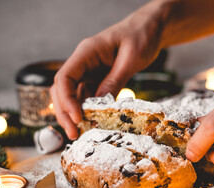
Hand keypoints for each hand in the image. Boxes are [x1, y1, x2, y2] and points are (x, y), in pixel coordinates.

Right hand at [50, 3, 163, 139]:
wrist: (150, 29)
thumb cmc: (141, 36)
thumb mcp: (131, 59)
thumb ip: (115, 80)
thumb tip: (100, 103)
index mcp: (87, 52)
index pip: (64, 77)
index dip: (66, 100)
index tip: (78, 118)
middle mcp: (84, 62)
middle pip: (63, 89)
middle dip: (65, 112)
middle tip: (74, 133)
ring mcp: (90, 71)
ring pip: (75, 95)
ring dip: (76, 114)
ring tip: (82, 133)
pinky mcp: (99, 78)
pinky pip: (90, 95)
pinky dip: (90, 109)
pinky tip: (95, 122)